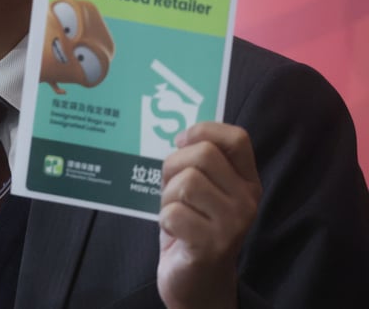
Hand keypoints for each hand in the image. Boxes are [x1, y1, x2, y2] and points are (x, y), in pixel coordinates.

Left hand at [157, 122, 261, 308]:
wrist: (198, 282)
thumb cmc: (192, 227)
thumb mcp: (200, 189)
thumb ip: (197, 163)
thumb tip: (181, 135)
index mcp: (246, 181)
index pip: (237, 138)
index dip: (204, 131)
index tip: (181, 142)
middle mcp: (247, 200)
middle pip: (202, 155)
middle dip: (173, 167)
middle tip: (171, 189)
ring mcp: (233, 224)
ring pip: (186, 183)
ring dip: (168, 197)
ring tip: (175, 213)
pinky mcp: (212, 245)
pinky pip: (173, 214)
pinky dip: (165, 220)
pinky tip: (175, 232)